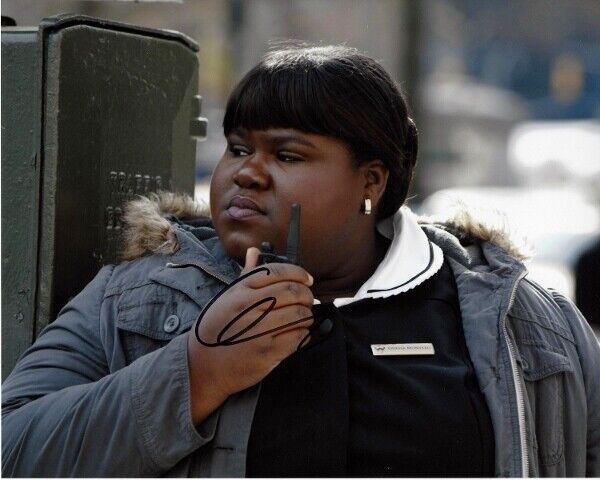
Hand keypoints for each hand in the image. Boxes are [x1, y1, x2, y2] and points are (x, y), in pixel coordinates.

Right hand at [187, 247, 313, 423]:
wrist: (201, 365)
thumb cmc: (215, 328)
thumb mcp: (226, 297)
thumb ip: (245, 274)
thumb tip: (255, 250)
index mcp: (241, 290)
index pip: (278, 272)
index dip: (299, 273)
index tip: (308, 280)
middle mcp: (249, 306)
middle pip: (293, 292)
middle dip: (307, 295)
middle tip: (308, 301)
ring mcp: (258, 329)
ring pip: (299, 315)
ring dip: (306, 316)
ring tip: (302, 318)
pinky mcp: (267, 351)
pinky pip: (297, 337)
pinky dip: (303, 335)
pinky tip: (298, 335)